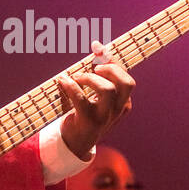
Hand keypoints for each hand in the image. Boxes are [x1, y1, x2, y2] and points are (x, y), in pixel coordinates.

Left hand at [57, 41, 134, 158]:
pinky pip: (81, 98)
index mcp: (122, 103)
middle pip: (126, 83)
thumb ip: (99, 76)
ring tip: (77, 78)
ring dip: (90, 78)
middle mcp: (117, 110)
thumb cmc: (85, 114)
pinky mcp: (88, 122)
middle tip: (93, 69)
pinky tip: (62, 81)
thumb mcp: (97, 97)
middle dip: (109, 69)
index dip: (112, 60)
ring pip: (107, 90)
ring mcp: (104, 117)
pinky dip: (70, 86)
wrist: (75, 143)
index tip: (96, 46)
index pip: (126, 79)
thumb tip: (96, 48)